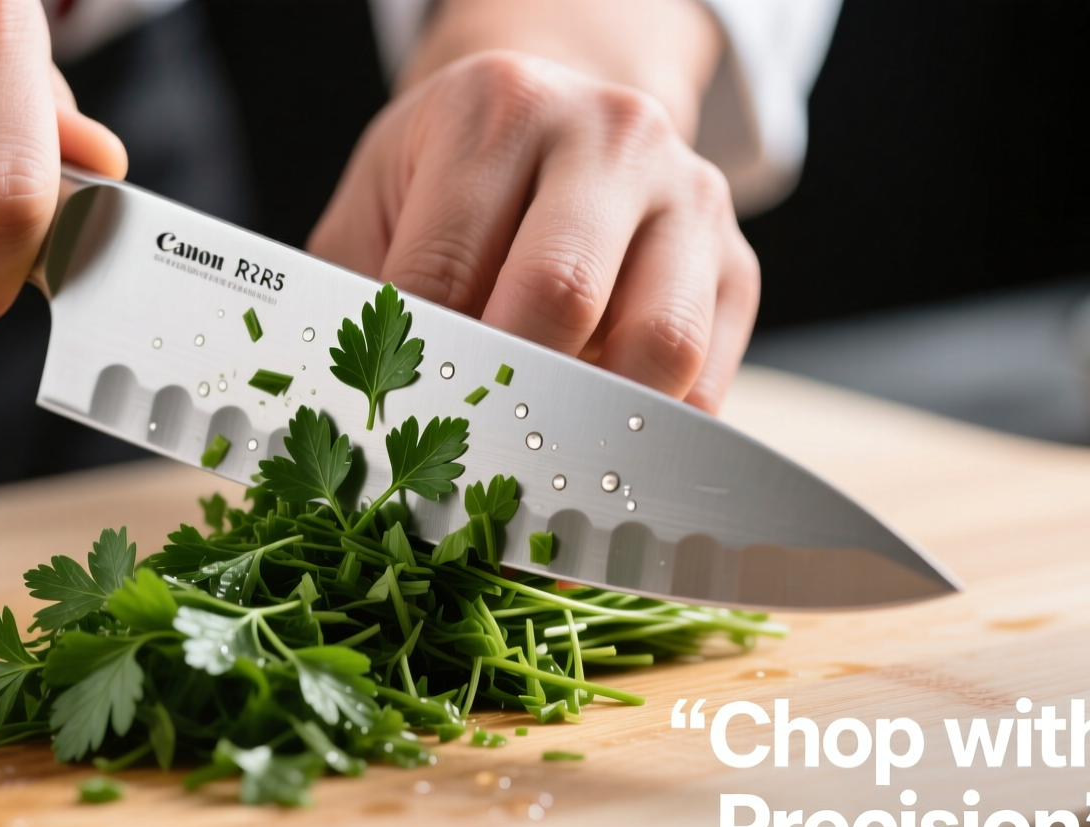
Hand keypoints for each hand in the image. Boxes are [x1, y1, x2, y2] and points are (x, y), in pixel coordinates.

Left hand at [308, 48, 758, 412]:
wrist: (561, 122)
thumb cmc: (455, 177)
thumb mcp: (383, 202)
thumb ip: (357, 292)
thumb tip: (351, 410)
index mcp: (503, 110)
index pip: (448, 270)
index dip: (418, 368)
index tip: (398, 434)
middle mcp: (610, 138)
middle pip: (562, 297)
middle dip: (505, 394)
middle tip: (465, 453)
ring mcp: (689, 198)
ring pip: (660, 346)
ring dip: (591, 422)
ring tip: (538, 453)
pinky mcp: (738, 264)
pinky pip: (708, 380)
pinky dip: (649, 434)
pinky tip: (597, 442)